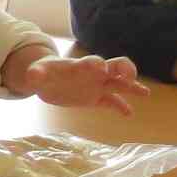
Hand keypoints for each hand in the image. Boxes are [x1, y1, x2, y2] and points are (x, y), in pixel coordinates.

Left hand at [25, 54, 150, 115]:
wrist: (46, 81)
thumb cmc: (43, 73)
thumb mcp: (37, 73)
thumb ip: (35, 74)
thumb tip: (31, 76)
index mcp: (80, 66)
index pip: (92, 62)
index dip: (96, 64)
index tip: (100, 68)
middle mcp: (94, 73)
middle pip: (115, 66)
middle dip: (124, 69)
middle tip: (130, 76)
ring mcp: (97, 85)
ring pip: (119, 84)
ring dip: (132, 87)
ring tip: (145, 93)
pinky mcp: (96, 98)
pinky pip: (112, 102)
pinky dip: (121, 107)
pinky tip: (129, 114)